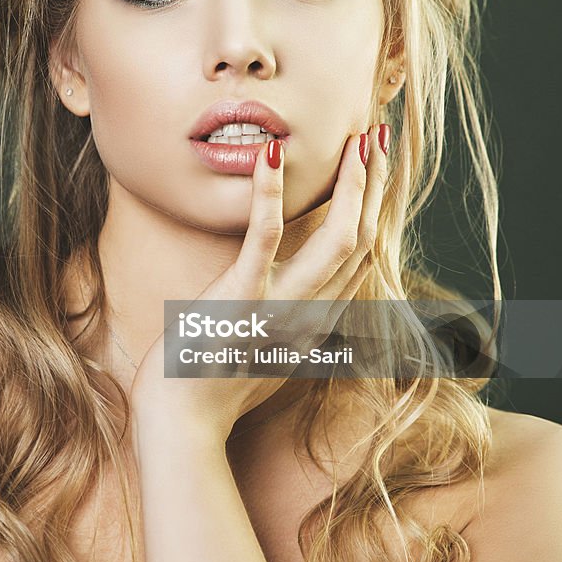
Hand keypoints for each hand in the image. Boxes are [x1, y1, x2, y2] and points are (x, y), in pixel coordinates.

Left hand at [129, 122, 389, 443]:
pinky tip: (273, 154)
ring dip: (352, 186)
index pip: (361, 258)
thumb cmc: (215, 387)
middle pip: (362, 241)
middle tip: (378, 135)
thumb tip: (305, 298)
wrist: (182, 427)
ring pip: (337, 240)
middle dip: (375, 186)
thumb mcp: (268, 353)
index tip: (377, 167)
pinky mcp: (239, 300)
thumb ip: (292, 323)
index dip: (375, 209)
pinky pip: (263, 240)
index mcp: (318, 323)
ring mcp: (279, 308)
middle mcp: (312, 316)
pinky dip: (269, 195)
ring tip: (358, 139)